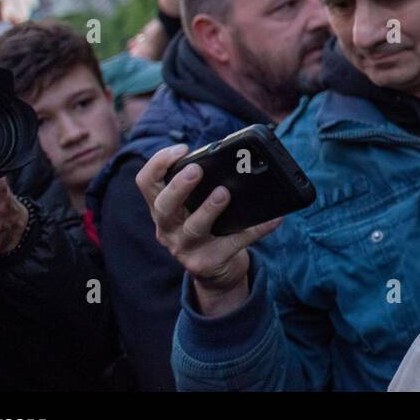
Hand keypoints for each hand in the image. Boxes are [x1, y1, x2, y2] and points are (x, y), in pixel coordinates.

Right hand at [135, 144, 281, 316]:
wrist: (217, 270)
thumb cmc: (208, 225)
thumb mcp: (195, 205)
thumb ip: (204, 184)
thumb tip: (237, 158)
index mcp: (162, 208)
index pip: (146, 182)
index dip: (158, 163)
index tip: (182, 149)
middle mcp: (167, 228)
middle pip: (163, 206)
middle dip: (179, 186)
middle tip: (196, 170)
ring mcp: (184, 248)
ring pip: (193, 228)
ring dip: (209, 209)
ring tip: (224, 193)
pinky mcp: (206, 263)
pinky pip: (234, 244)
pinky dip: (256, 230)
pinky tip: (273, 219)